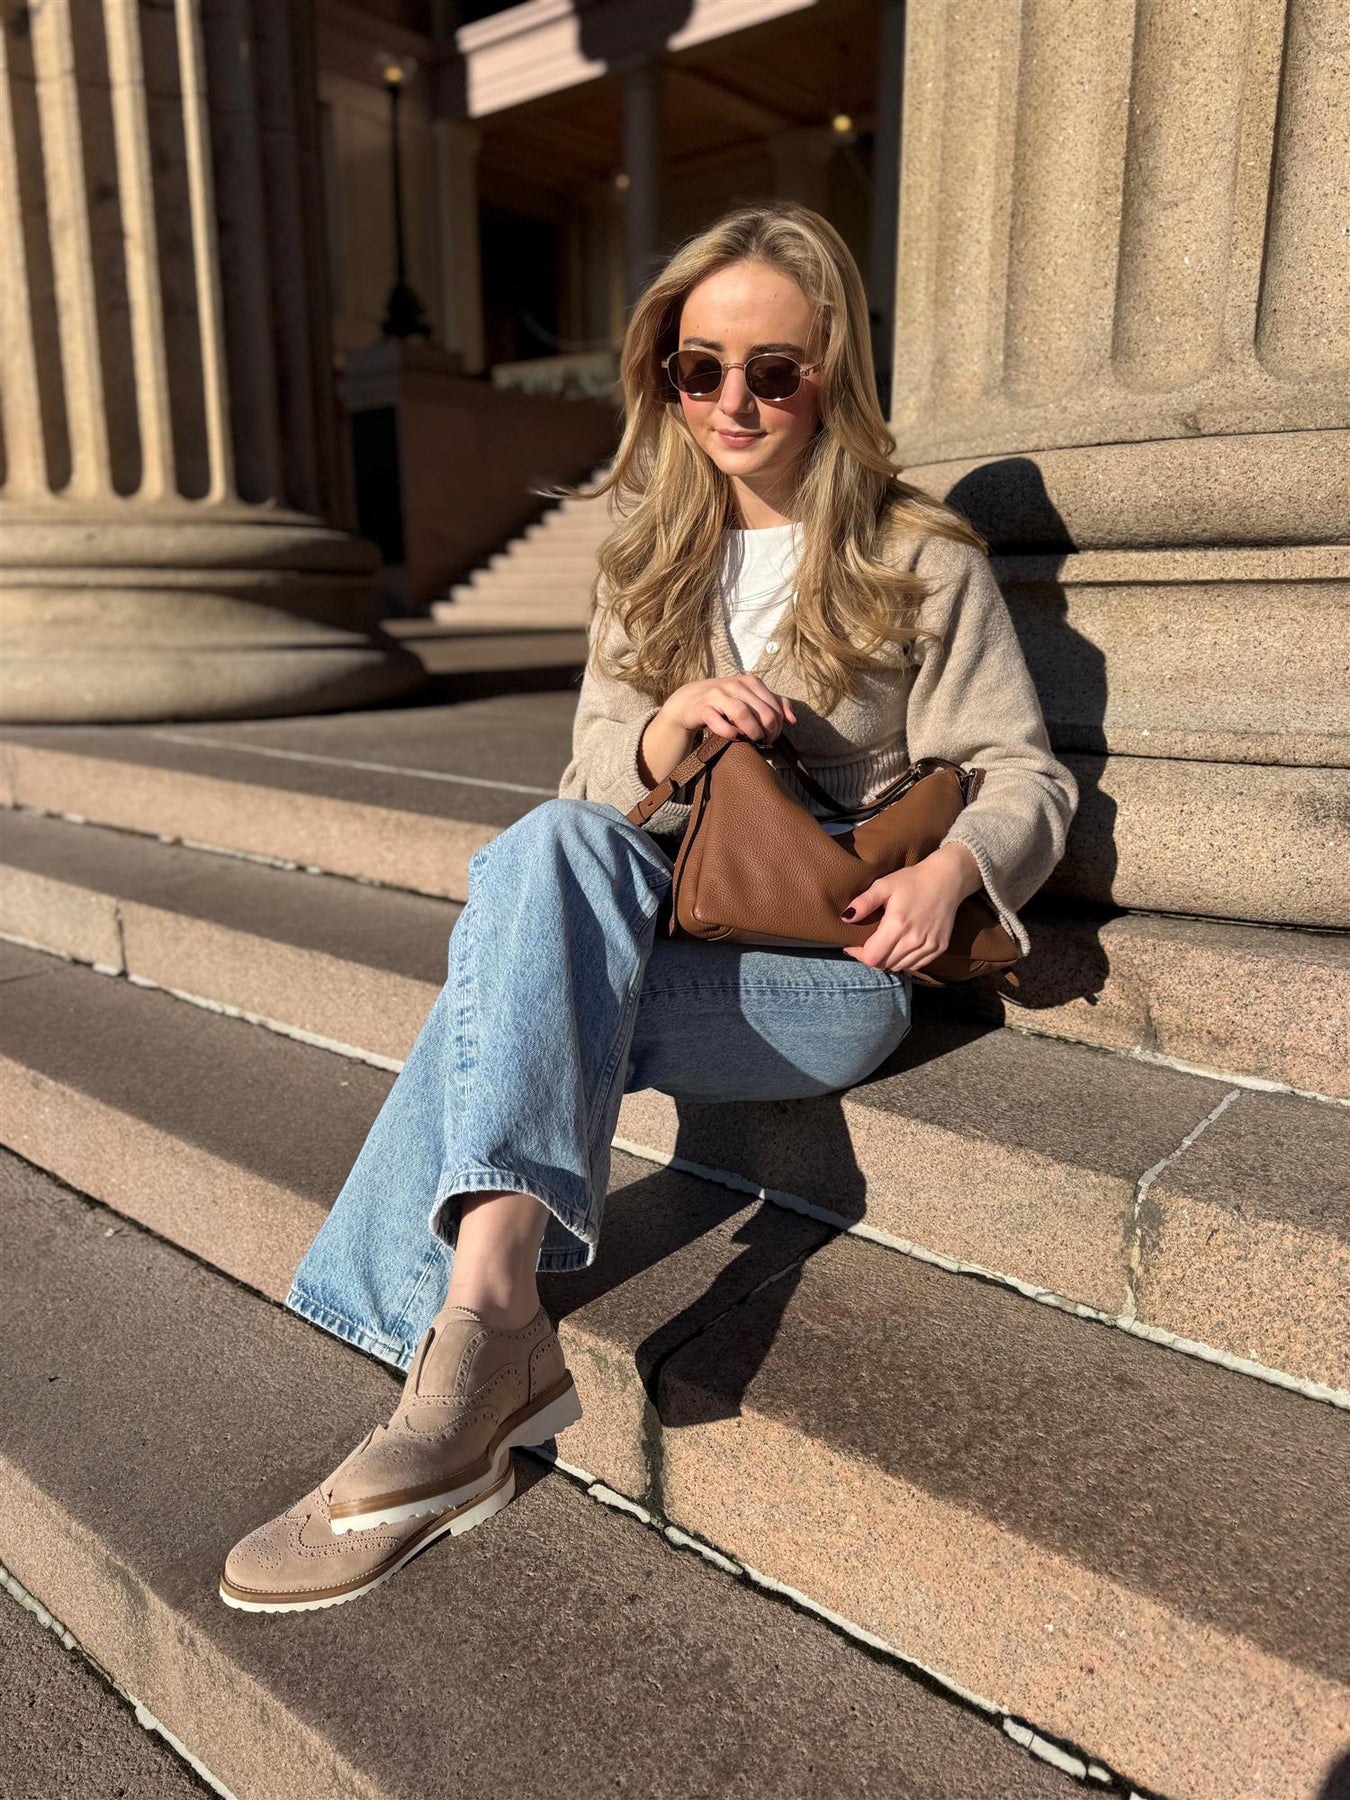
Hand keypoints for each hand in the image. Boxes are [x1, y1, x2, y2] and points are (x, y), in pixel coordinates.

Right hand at [639, 676, 796, 784]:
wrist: (690, 701)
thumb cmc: (726, 701)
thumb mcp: (751, 699)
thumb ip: (774, 705)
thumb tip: (793, 720)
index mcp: (751, 681)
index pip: (775, 707)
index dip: (778, 726)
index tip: (771, 737)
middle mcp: (735, 685)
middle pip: (763, 713)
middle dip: (768, 732)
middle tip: (764, 742)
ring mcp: (718, 695)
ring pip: (743, 714)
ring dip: (752, 732)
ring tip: (752, 740)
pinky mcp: (703, 708)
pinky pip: (720, 723)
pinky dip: (730, 734)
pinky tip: (734, 738)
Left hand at [840, 843, 982, 973]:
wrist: (947, 878)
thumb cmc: (912, 880)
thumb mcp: (884, 885)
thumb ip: (864, 902)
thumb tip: (845, 918)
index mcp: (897, 925)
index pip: (872, 957)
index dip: (858, 954)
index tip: (853, 945)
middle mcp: (914, 940)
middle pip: (884, 964)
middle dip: (871, 957)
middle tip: (867, 944)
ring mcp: (929, 946)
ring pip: (899, 966)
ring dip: (888, 960)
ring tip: (884, 945)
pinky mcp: (939, 947)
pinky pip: (915, 964)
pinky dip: (904, 960)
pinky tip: (901, 946)